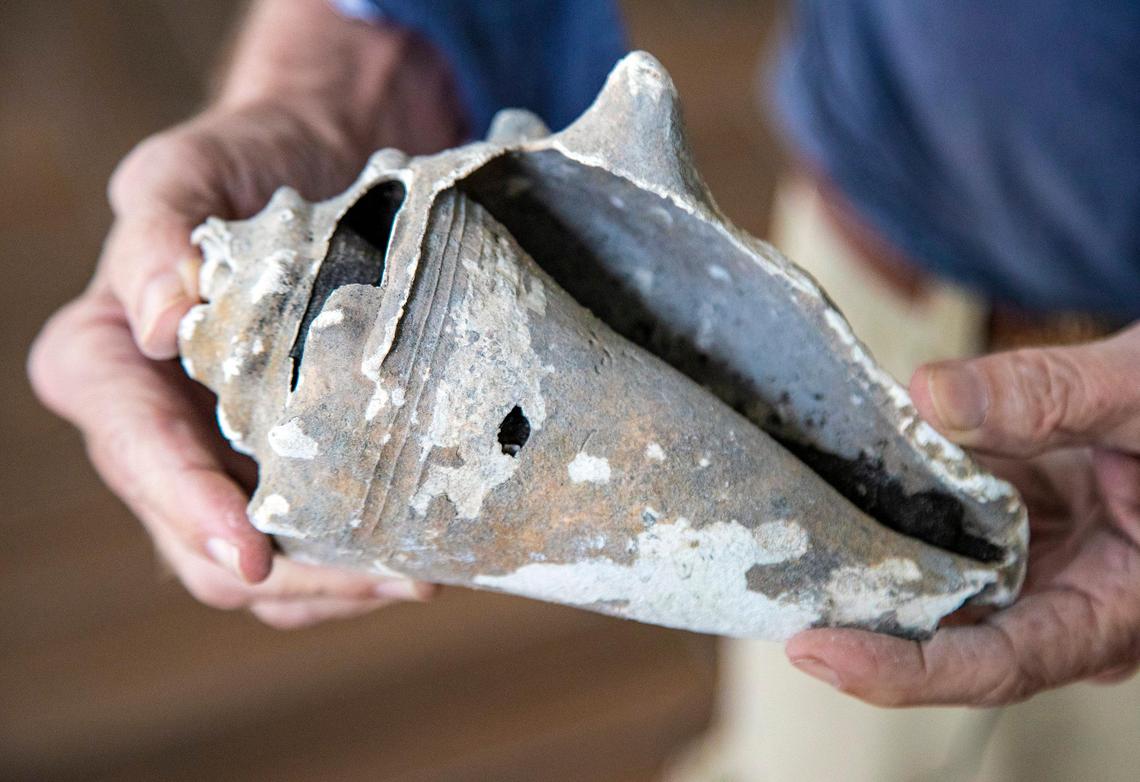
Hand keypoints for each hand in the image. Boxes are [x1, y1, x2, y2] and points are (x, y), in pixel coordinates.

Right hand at [28, 0, 462, 627]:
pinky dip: (354, 562)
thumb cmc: (250, 161)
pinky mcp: (284, 474)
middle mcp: (154, 433)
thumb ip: (158, 229)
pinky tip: (415, 551)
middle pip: (196, 544)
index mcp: (105, 366)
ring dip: (334, 584)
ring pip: (260, 572)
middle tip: (388, 575)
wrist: (328, 162)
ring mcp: (221, 464)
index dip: (186, 508)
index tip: (249, 549)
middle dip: (288, 574)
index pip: (137, 454)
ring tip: (419, 570)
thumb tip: (154, 321)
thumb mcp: (189, 170)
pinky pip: (307, 550)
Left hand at [786, 322, 1139, 703]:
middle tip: (772, 594)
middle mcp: (1064, 603)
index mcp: (1113, 607)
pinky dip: (889, 512)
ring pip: (933, 587)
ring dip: (863, 568)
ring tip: (783, 546)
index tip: (816, 651)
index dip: (901, 668)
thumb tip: (929, 396)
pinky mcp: (1008, 526)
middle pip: (946, 639)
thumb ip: (1052, 396)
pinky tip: (833, 488)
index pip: (996, 665)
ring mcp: (1032, 566)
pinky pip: (938, 533)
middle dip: (857, 624)